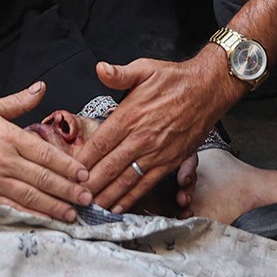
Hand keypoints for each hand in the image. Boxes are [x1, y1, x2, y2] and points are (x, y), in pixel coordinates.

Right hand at [0, 82, 93, 220]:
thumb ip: (18, 102)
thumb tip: (41, 88)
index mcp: (8, 136)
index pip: (45, 154)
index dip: (67, 166)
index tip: (84, 174)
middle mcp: (3, 159)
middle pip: (43, 178)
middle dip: (68, 189)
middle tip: (88, 198)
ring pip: (29, 196)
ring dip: (54, 206)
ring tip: (72, 213)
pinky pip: (9, 208)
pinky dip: (28, 215)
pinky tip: (43, 220)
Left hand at [74, 54, 241, 211]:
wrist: (209, 89)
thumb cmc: (176, 79)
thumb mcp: (145, 69)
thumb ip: (119, 73)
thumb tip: (100, 69)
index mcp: (131, 115)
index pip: (100, 143)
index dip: (83, 160)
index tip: (68, 172)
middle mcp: (142, 137)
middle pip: (109, 166)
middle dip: (89, 184)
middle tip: (73, 197)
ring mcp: (157, 152)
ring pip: (126, 179)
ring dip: (107, 195)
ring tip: (89, 207)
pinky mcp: (171, 162)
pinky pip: (147, 183)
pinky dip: (131, 198)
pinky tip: (118, 207)